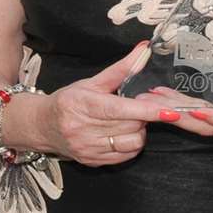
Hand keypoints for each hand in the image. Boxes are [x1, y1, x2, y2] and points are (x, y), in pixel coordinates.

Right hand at [42, 43, 178, 166]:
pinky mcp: (92, 162)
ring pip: (132, 143)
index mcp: (84, 104)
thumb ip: (121, 69)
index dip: (147, 111)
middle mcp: (83, 129)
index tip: (169, 112)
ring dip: (138, 131)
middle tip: (136, 107)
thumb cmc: (69, 100)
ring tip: (127, 121)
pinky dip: (131, 144)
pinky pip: (126, 156)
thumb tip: (144, 50)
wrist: (43, 125)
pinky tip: (122, 134)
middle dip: (142, 116)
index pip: (121, 110)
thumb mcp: (92, 81)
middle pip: (131, 125)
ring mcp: (88, 148)